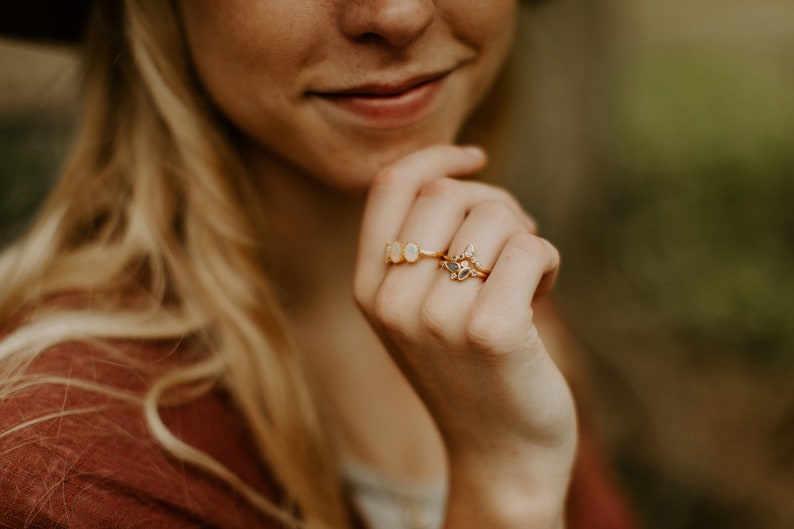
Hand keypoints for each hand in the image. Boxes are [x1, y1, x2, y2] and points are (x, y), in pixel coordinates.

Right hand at [354, 145, 576, 527]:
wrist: (499, 456)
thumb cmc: (471, 371)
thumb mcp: (422, 310)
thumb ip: (422, 247)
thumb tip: (463, 171)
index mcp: (368, 288)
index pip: (390, 186)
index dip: (436, 158)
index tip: (476, 157)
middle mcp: (391, 301)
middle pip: (451, 192)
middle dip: (496, 205)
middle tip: (512, 245)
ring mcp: (436, 318)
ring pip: (496, 216)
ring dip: (524, 238)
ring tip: (521, 283)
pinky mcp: (490, 332)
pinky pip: (529, 248)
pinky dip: (547, 261)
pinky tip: (540, 295)